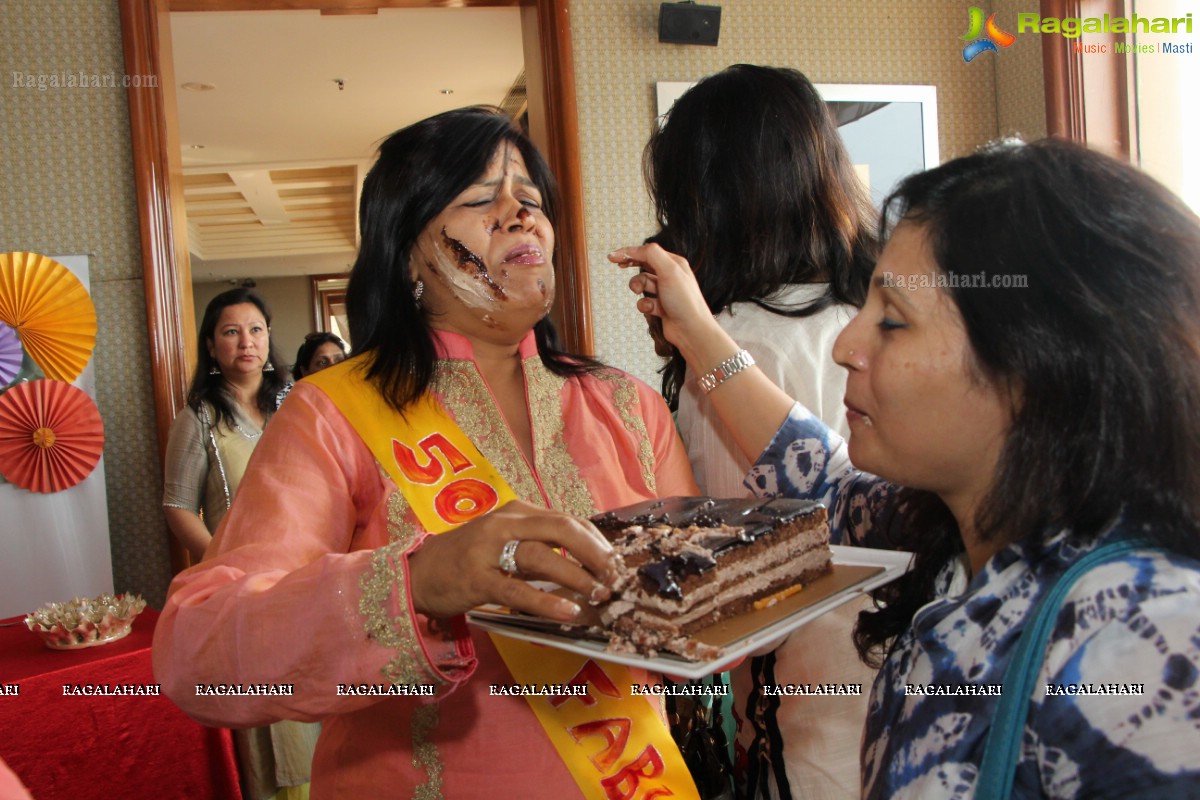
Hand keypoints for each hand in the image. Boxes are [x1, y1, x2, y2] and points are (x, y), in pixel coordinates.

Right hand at [407, 499, 618, 621]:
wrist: (418, 573)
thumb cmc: (468, 558)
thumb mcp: (505, 540)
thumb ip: (539, 545)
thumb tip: (585, 564)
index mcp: (516, 511)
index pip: (566, 520)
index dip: (596, 541)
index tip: (614, 562)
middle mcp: (505, 523)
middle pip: (561, 529)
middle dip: (595, 553)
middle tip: (615, 576)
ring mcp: (488, 549)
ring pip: (542, 557)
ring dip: (577, 577)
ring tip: (599, 595)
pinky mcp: (477, 578)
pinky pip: (518, 590)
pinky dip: (546, 601)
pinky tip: (568, 611)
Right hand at [608, 243, 739, 370]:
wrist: (691, 331)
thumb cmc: (684, 301)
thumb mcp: (669, 270)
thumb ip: (652, 254)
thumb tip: (635, 249)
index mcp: (674, 263)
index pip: (648, 252)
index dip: (629, 252)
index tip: (612, 257)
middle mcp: (670, 276)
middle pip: (644, 265)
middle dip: (631, 266)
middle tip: (618, 265)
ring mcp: (665, 292)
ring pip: (642, 284)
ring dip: (637, 287)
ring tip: (638, 292)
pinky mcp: (660, 307)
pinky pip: (644, 302)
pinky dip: (644, 305)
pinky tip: (652, 310)